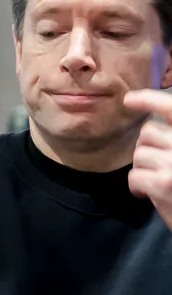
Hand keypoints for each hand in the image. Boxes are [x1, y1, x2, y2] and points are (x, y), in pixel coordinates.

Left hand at [127, 89, 171, 229]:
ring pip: (139, 155)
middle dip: (145, 148)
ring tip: (158, 182)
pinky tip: (149, 195)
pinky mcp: (165, 183)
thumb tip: (150, 126)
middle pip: (148, 133)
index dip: (150, 100)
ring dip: (143, 169)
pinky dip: (137, 187)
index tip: (130, 99)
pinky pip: (135, 176)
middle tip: (157, 165)